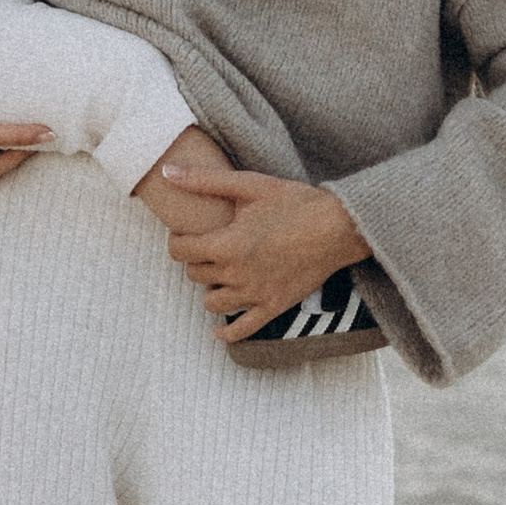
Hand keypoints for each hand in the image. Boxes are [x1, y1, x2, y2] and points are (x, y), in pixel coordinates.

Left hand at [154, 157, 369, 341]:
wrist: (339, 227)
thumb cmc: (295, 202)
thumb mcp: (249, 185)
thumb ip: (204, 181)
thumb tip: (166, 171)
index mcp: (227, 245)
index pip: (181, 251)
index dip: (178, 240)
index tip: (186, 233)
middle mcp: (237, 274)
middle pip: (195, 275)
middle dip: (196, 260)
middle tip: (206, 246)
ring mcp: (255, 294)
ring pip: (212, 303)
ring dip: (210, 288)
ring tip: (219, 274)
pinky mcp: (274, 306)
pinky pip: (242, 330)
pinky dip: (226, 333)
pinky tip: (218, 331)